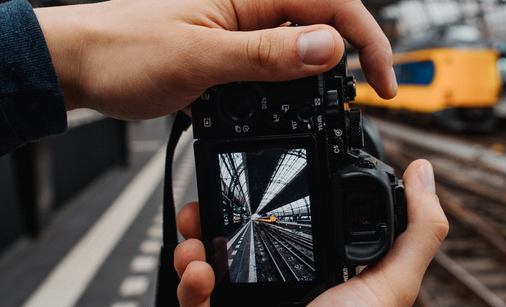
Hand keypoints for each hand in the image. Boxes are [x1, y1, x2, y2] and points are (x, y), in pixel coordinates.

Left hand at [34, 0, 396, 119]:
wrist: (80, 65)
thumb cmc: (121, 51)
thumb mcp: (201, 59)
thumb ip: (267, 54)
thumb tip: (329, 47)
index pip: (331, 4)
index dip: (366, 41)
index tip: (381, 82)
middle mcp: (248, 4)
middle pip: (322, 22)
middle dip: (351, 58)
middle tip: (362, 98)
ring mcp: (239, 27)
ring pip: (299, 45)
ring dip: (319, 76)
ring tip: (326, 108)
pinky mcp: (229, 48)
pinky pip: (273, 61)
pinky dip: (288, 86)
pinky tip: (284, 107)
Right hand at [174, 159, 448, 306]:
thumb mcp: (390, 288)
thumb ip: (417, 232)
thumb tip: (422, 171)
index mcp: (318, 272)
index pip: (289, 224)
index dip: (272, 199)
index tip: (261, 176)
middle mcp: (279, 285)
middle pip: (241, 238)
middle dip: (218, 215)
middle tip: (207, 202)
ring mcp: (247, 303)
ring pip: (207, 261)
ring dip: (194, 243)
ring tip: (194, 236)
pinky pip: (190, 297)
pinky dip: (187, 280)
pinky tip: (198, 271)